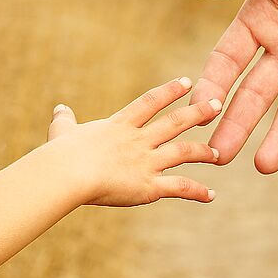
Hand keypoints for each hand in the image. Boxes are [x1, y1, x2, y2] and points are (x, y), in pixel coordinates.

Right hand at [47, 77, 221, 205]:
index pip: (150, 102)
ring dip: (202, 152)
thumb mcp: (62, 132)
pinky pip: (180, 188)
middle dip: (198, 113)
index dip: (170, 91)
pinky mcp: (149, 186)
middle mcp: (138, 141)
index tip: (187, 82)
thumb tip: (60, 108)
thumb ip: (64, 120)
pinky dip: (198, 192)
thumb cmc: (61, 154)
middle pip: (175, 122)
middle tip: (218, 104)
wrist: (69, 172)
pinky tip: (211, 195)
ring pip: (183, 152)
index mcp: (120, 126)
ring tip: (217, 153)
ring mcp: (146, 162)